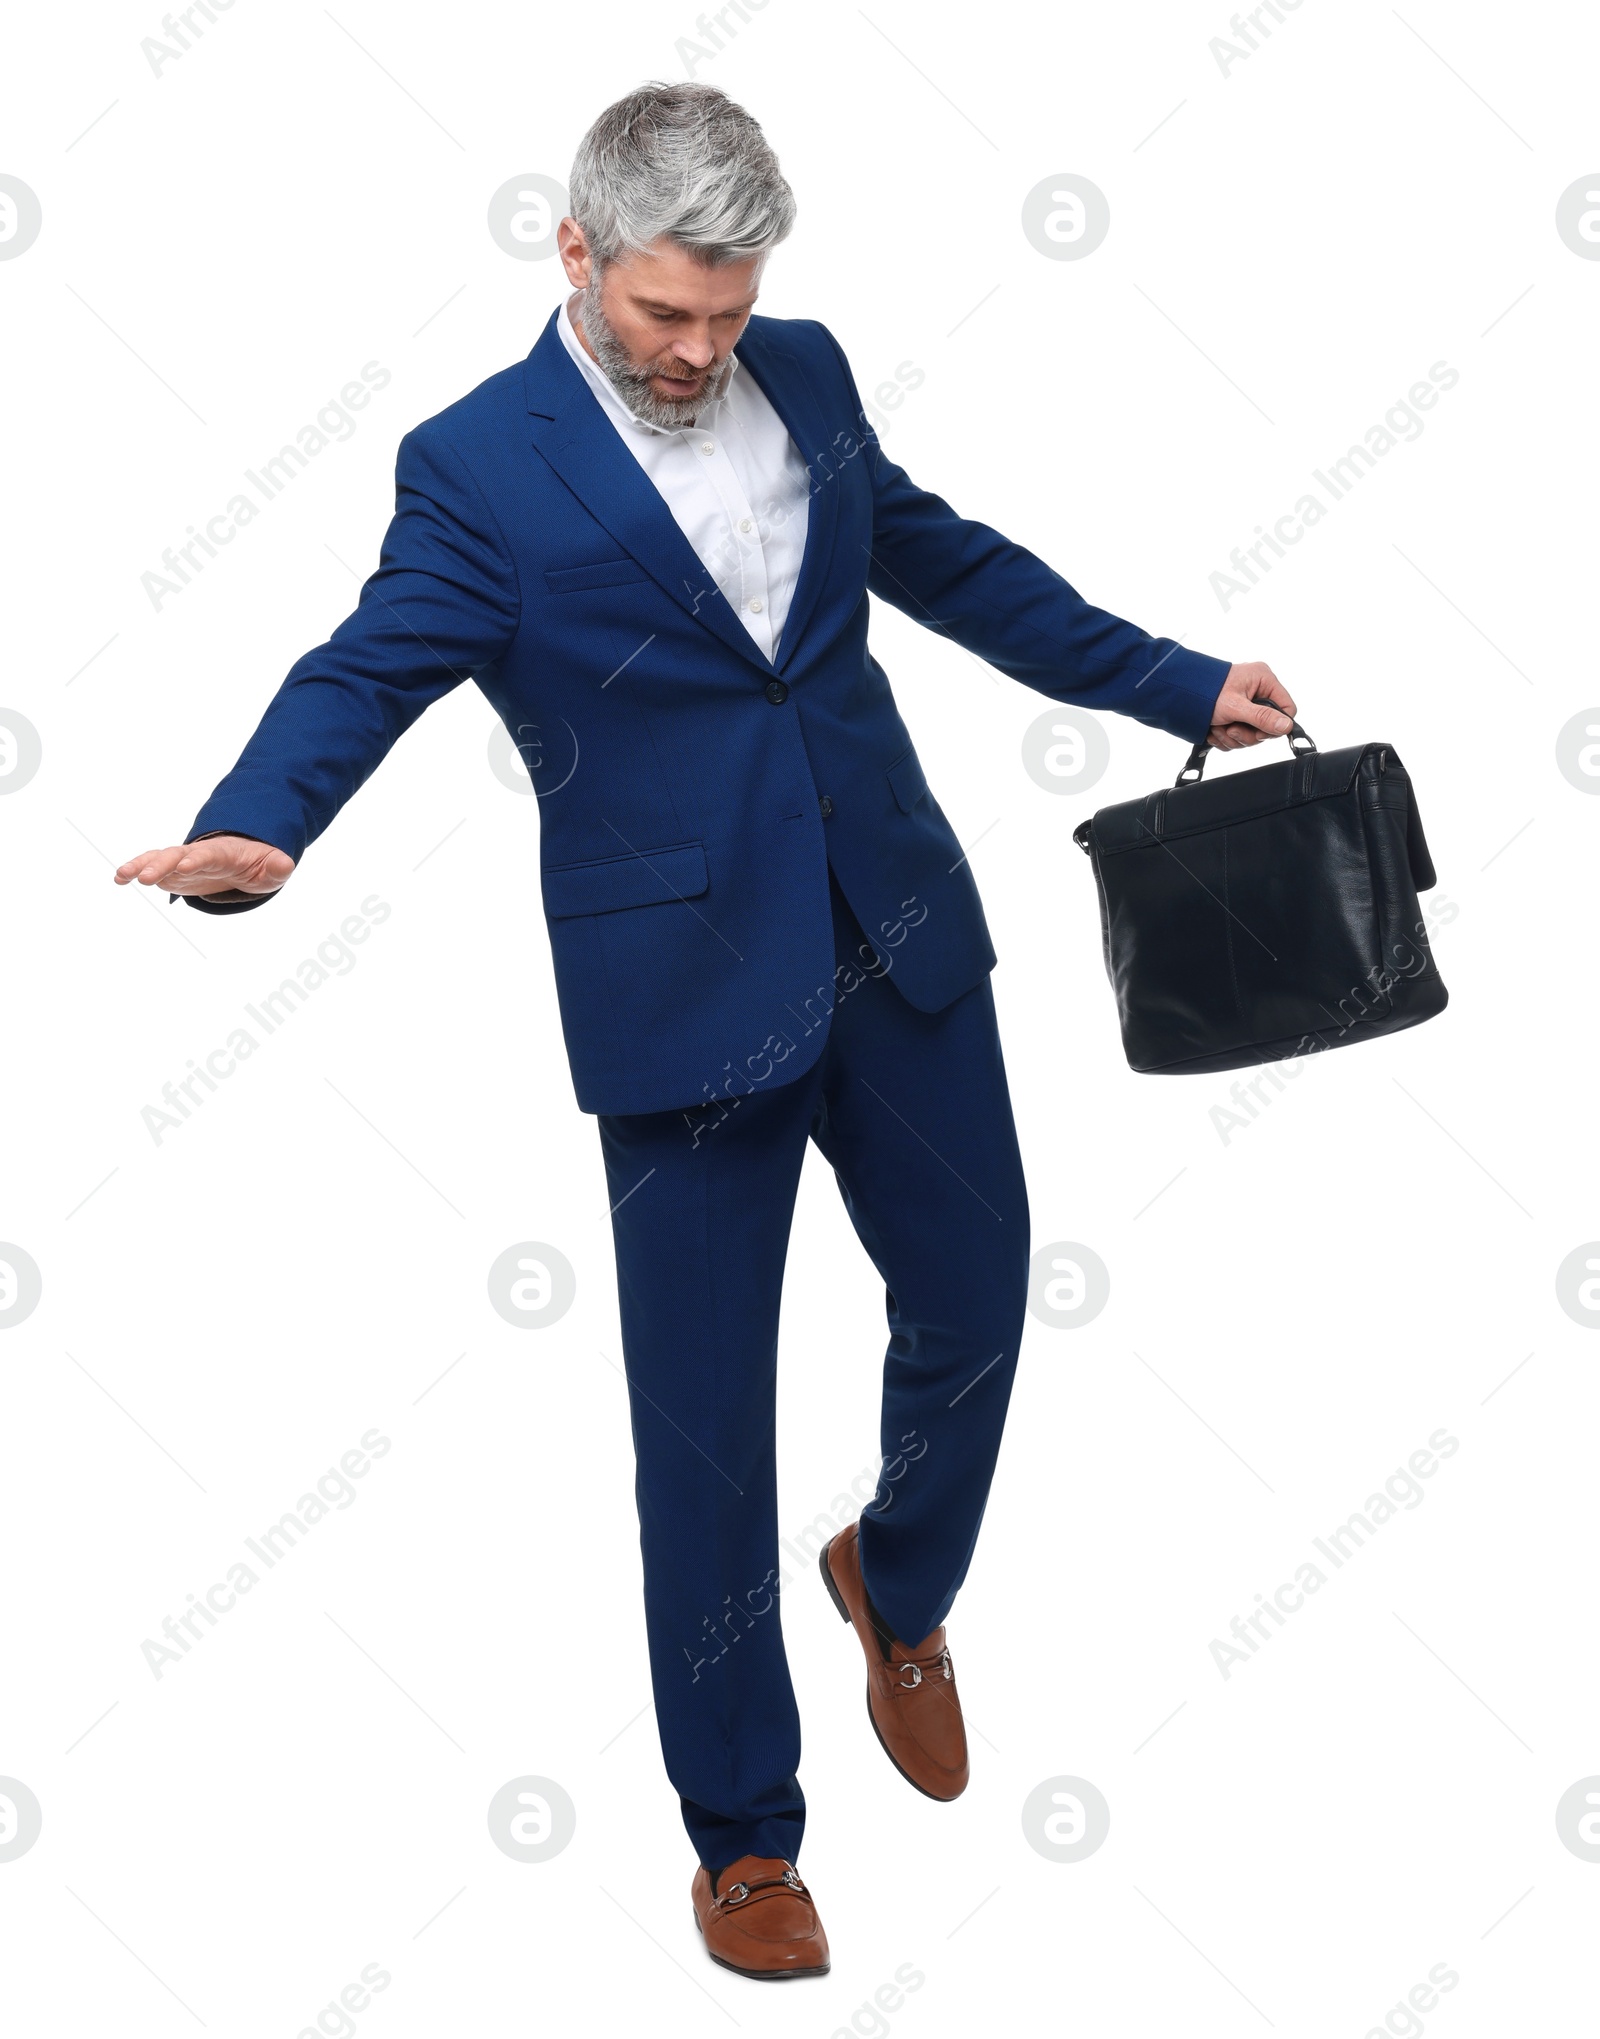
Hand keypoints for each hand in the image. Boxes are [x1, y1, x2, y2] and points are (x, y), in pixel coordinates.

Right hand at [115, 833, 295, 897]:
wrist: (243, 859)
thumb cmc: (258, 864)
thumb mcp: (272, 868)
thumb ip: (277, 867)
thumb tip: (285, 864)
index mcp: (222, 853)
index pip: (208, 855)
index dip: (197, 859)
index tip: (186, 866)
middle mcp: (197, 854)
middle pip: (177, 856)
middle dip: (162, 865)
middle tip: (146, 878)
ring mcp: (182, 861)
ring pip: (158, 859)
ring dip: (140, 866)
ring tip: (122, 876)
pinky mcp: (172, 870)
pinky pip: (151, 868)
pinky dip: (135, 871)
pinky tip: (119, 879)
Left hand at [1208, 661, 1296, 750]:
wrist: (1178, 695)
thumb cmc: (1205, 692)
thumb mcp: (1235, 706)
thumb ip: (1262, 717)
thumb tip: (1286, 726)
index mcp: (1263, 680)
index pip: (1287, 708)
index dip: (1275, 725)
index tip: (1258, 732)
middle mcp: (1257, 690)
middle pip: (1268, 725)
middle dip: (1247, 733)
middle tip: (1230, 729)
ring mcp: (1246, 704)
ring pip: (1252, 734)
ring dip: (1233, 737)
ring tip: (1218, 727)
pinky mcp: (1235, 715)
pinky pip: (1239, 736)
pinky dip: (1225, 738)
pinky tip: (1214, 731)